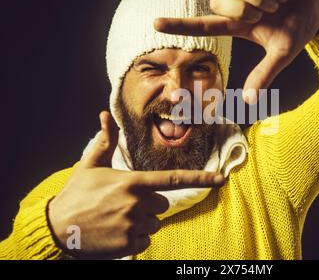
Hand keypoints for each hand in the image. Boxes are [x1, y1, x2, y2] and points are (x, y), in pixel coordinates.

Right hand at [48, 111, 223, 258]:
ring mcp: (134, 225)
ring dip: (141, 221)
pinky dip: (134, 237)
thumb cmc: (76, 193)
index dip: (200, 179)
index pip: (173, 179)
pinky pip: (145, 239)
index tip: (220, 180)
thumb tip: (105, 115)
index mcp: (133, 182)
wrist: (57, 227)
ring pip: (154, 222)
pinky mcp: (129, 244)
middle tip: (123, 203)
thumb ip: (106, 141)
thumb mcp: (90, 165)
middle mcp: (137, 203)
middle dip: (148, 203)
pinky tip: (115, 232)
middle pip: (162, 203)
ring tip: (116, 218)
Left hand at [154, 0, 318, 103]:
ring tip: (277, 4)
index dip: (180, 25)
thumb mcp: (282, 53)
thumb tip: (251, 101)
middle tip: (263, 15)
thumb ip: (265, 74)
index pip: (204, 25)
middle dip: (242, 9)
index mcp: (239, 25)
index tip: (155, 24)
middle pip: (219, 2)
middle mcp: (239, 4)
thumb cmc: (297, 29)